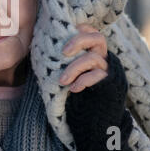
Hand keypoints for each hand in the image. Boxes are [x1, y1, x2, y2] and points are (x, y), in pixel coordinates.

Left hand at [62, 25, 140, 150]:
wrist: (93, 120)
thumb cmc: (75, 95)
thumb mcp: (66, 73)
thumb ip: (61, 60)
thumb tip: (39, 45)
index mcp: (93, 52)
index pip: (91, 32)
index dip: (79, 30)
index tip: (62, 35)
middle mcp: (103, 58)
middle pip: (98, 38)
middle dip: (79, 41)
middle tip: (63, 52)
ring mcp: (108, 71)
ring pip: (93, 58)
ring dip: (74, 68)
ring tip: (62, 81)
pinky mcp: (110, 84)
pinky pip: (98, 75)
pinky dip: (83, 81)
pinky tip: (73, 89)